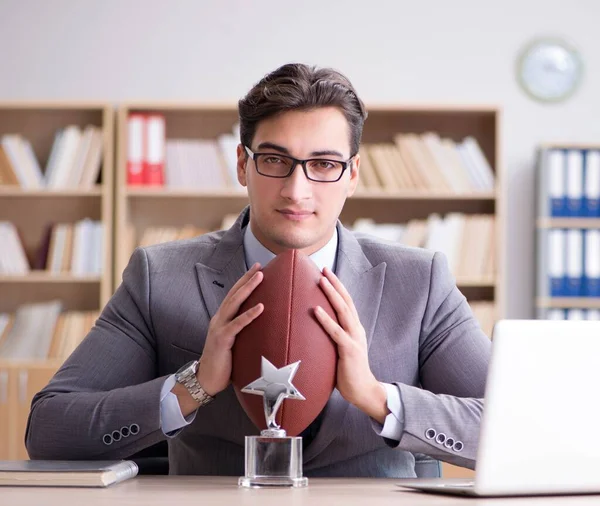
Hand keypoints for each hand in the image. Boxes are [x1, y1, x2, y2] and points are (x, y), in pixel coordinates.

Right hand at [196, 263, 263, 396]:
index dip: (244, 281)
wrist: (205, 380)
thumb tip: (261, 328)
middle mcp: (219, 320)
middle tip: (260, 266)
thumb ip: (242, 333)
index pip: (233, 296)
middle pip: (234, 294)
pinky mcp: (222, 339)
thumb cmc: (222, 363)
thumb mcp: (233, 343)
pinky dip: (249, 315)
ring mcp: (219, 328)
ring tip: (260, 277)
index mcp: (222, 319)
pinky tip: (260, 307)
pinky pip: (237, 324)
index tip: (257, 269)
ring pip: (234, 303)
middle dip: (246, 279)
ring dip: (248, 289)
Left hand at [314, 267, 388, 422]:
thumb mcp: (340, 349)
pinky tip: (315, 309)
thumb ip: (332, 337)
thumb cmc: (348, 372)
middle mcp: (356, 329)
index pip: (346, 302)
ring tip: (320, 280)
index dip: (337, 287)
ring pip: (343, 311)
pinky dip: (325, 319)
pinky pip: (336, 332)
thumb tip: (314, 329)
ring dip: (331, 294)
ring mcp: (354, 338)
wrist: (363, 391)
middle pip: (346, 301)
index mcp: (354, 328)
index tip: (326, 273)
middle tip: (323, 269)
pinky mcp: (349, 350)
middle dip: (335, 284)